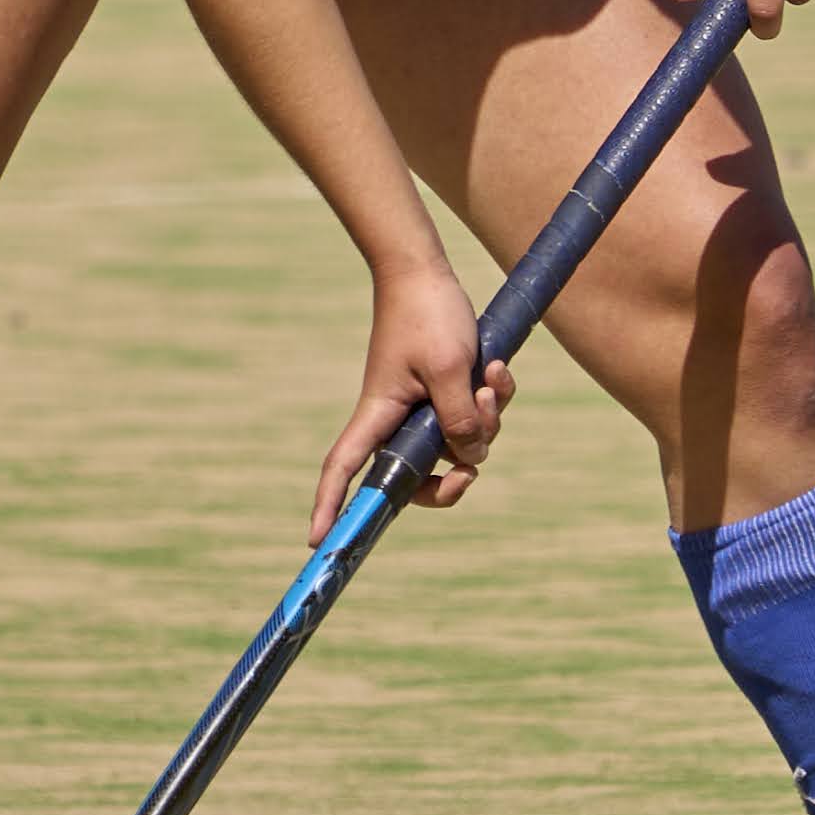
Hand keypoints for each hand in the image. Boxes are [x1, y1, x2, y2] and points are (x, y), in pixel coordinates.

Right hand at [309, 254, 511, 536]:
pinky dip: (491, 399)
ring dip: (485, 420)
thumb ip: (461, 421)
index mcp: (378, 415)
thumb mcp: (451, 371)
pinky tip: (496, 370)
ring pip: (460, 444)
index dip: (330, 507)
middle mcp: (397, 419)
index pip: (343, 469)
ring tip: (489, 380)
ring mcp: (422, 407)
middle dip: (454, 476)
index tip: (318, 542)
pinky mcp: (445, 392)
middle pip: (418, 477)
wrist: (428, 272)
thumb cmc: (429, 315)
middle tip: (472, 471)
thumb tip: (471, 458)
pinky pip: (474, 416)